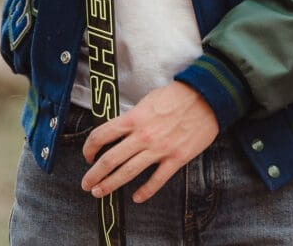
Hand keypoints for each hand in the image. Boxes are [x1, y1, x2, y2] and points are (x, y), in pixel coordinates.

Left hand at [81, 82, 218, 203]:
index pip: (102, 135)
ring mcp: (159, 149)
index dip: (89, 148)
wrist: (206, 97)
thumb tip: (121, 130)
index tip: (87, 156)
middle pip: (110, 160)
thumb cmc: (177, 95)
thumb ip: (134, 117)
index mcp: (134, 118)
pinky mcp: (176, 158)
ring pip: (128, 172)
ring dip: (111, 185)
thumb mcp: (148, 100)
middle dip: (94, 175)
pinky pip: (156, 180)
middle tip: (86, 184)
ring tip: (100, 192)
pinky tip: (137, 197)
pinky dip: (145, 192)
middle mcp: (143, 135)